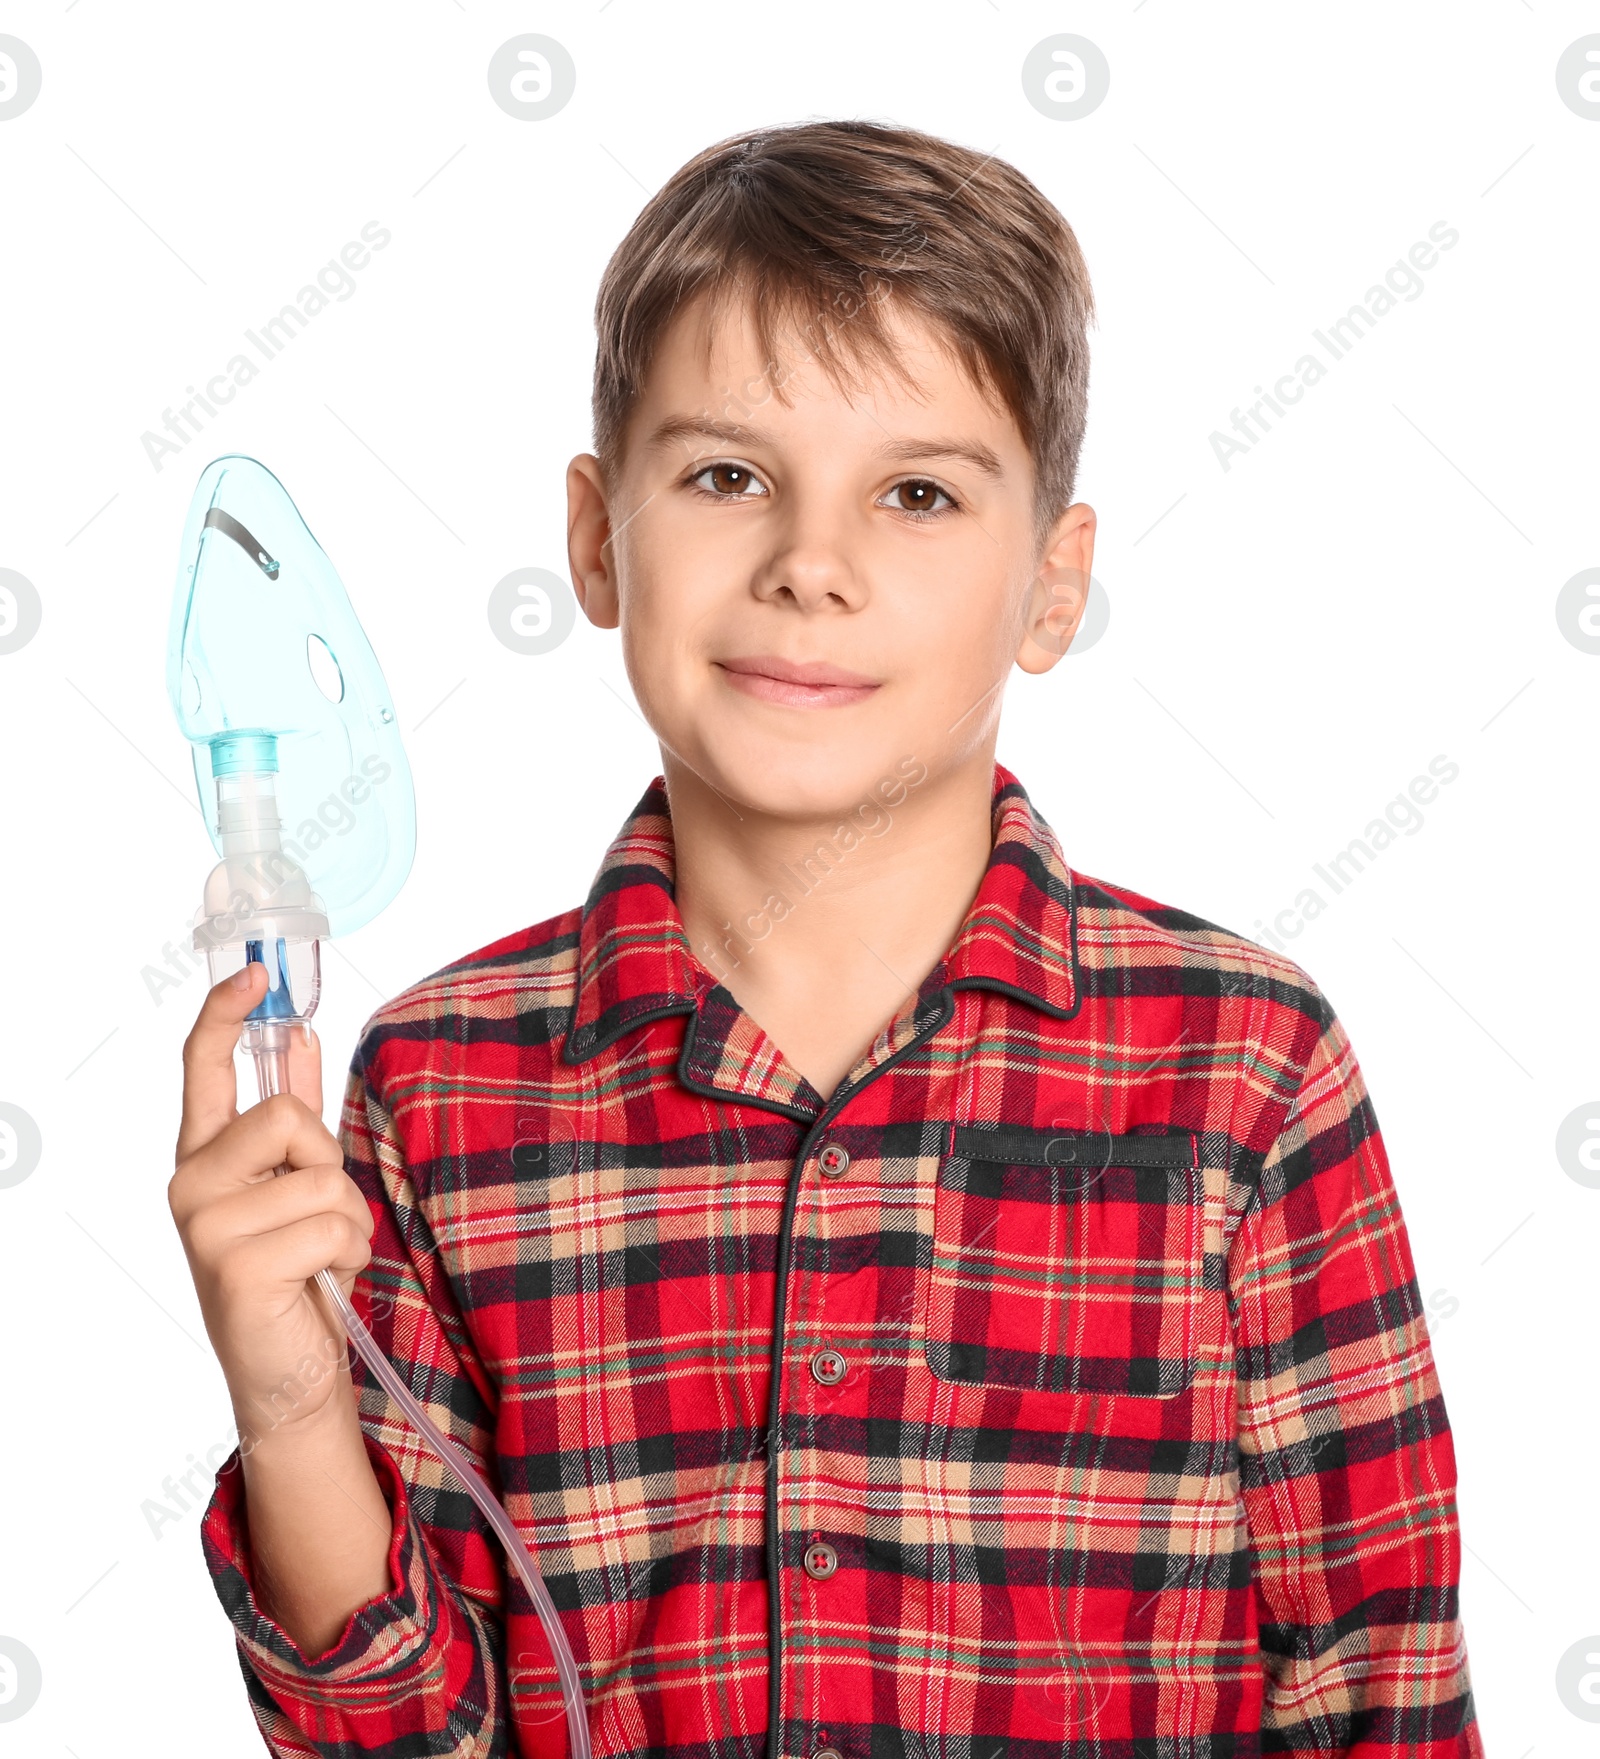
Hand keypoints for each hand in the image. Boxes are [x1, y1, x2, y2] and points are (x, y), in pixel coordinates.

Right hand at [169, 963, 374, 1440]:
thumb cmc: (297, 1278)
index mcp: (204, 1159)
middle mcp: (191, 1186)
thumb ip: (294, 1121)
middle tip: (321, 1214)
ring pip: (321, 1174)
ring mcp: (205, 1227)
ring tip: (326, 1256)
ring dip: (349, 1219)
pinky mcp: (236, 1267)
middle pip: (286, 1114)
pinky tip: (325, 1281)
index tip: (256, 973)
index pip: (203, 1068)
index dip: (225, 1014)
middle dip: (328, 1161)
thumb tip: (301, 1039)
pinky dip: (348, 1252)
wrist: (294, 1376)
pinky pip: (330, 1223)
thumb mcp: (296, 1189)